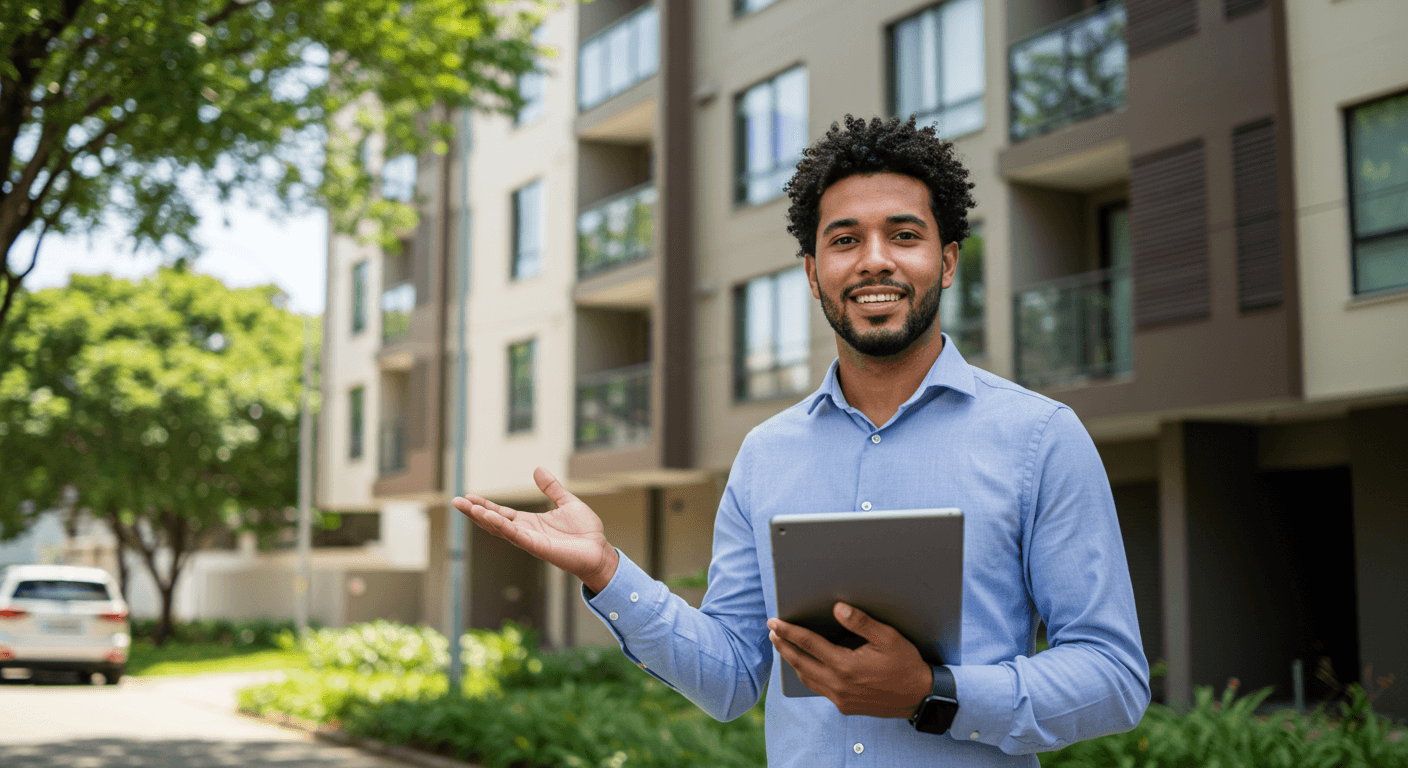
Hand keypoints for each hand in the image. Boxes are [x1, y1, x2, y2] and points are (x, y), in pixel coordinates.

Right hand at [452, 467, 618, 592]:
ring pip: (501, 529)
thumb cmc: (585, 531)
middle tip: (455, 502)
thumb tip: (537, 469)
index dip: (484, 505)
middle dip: (475, 512)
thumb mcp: (567, 502)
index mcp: (530, 522)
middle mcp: (526, 532)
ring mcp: (530, 540)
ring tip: (467, 507)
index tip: (468, 497)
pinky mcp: (538, 546)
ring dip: (483, 518)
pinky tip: (489, 517)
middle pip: (494, 521)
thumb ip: (551, 488)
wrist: (599, 549)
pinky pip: (516, 535)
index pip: (501, 513)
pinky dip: (502, 526)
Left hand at [768, 602, 931, 717]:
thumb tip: (837, 608)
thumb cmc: (905, 665)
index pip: (808, 644)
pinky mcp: (845, 706)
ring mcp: (840, 698)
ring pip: (806, 678)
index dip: (789, 631)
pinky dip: (808, 675)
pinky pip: (818, 689)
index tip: (775, 622)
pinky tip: (806, 666)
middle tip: (772, 631)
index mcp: (845, 666)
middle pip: (800, 662)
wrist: (919, 697)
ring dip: (793, 661)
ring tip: (784, 646)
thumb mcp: (887, 638)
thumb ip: (861, 622)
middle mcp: (838, 684)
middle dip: (784, 645)